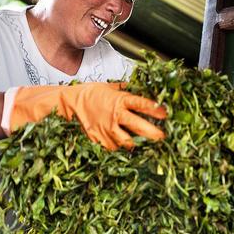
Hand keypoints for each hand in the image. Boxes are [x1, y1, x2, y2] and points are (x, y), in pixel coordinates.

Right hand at [2, 82, 166, 149]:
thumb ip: (125, 89)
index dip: (155, 109)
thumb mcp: (109, 86)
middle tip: (163, 136)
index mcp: (119, 100)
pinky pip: (114, 147)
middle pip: (139, 126)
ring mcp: (107, 129)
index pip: (142, 104)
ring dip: (138, 143)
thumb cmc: (89, 93)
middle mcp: (115, 115)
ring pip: (128, 141)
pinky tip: (127, 148)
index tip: (166, 113)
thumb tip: (140, 86)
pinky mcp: (99, 139)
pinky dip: (121, 148)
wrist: (67, 104)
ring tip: (146, 145)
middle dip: (153, 132)